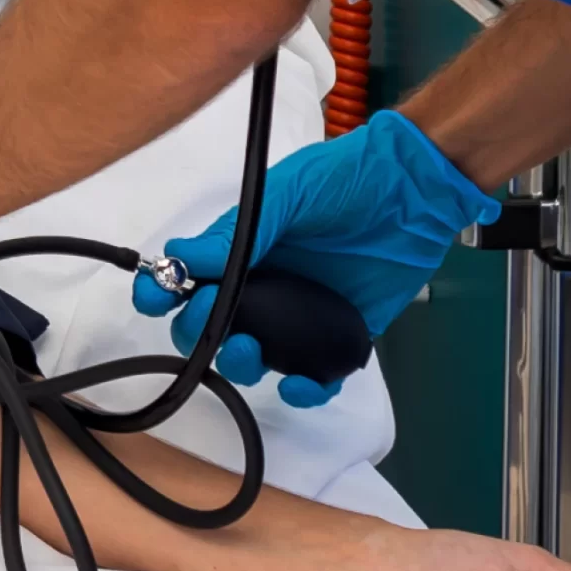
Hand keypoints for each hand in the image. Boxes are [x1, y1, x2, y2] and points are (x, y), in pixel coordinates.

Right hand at [133, 109, 496, 405]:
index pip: (188, 277)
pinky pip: (314, 377)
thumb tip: (181, 258)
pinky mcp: (340, 338)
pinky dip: (303, 390)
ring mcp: (299, 315)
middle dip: (198, 331)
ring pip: (255, 355)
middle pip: (212, 325)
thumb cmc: (346, 180)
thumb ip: (238, 231)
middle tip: (210, 321)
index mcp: (242, 248)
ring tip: (248, 350)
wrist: (415, 192)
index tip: (154, 298)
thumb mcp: (287, 193)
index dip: (164, 290)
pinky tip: (297, 383)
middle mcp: (264, 285)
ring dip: (240, 362)